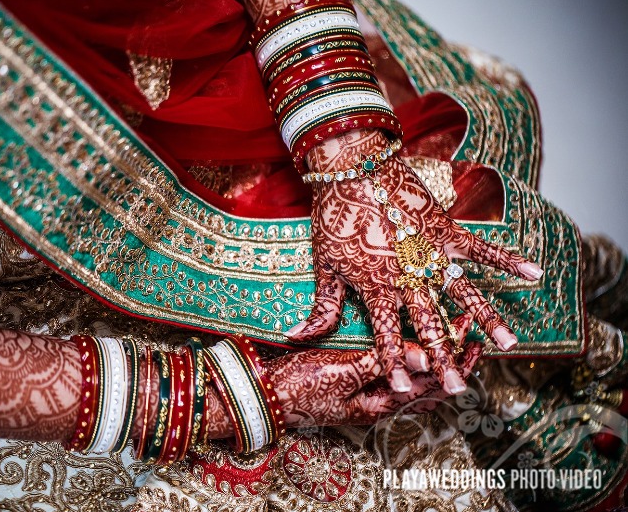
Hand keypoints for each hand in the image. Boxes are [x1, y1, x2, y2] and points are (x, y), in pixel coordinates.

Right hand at [270, 314, 481, 426]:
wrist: (266, 394)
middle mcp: (380, 404)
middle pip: (430, 386)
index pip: (431, 383)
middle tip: (474, 338)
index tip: (471, 336)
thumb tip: (426, 356)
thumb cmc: (301, 384)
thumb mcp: (343, 370)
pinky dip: (413, 364)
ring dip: (437, 364)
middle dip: (454, 362)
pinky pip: (396, 378)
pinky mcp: (357, 385)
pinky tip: (414, 355)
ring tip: (453, 345)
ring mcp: (369, 397)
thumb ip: (383, 362)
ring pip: (416, 384)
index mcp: (381, 403)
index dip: (455, 360)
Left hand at [285, 129, 542, 394]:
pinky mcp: (446, 228)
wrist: (352, 169)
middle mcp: (409, 276)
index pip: (387, 334)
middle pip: (430, 324)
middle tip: (458, 387)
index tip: (405, 389)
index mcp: (378, 287)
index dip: (394, 362)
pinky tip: (534, 274)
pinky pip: (481, 247)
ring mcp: (431, 253)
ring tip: (510, 344)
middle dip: (444, 358)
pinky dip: (507, 259)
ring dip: (487, 319)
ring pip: (464, 293)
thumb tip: (297, 337)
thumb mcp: (324, 265)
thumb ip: (321, 306)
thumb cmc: (335, 217)